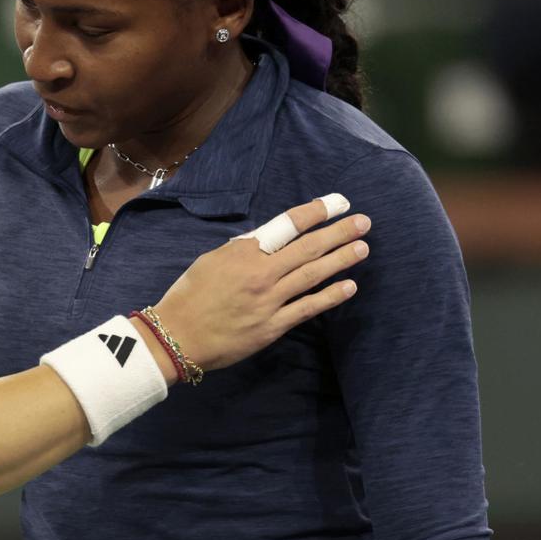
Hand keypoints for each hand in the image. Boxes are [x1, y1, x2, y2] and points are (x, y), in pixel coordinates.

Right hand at [150, 197, 369, 373]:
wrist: (176, 337)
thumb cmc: (189, 295)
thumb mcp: (211, 260)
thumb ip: (242, 248)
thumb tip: (268, 238)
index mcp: (244, 253)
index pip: (288, 224)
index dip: (316, 211)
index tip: (339, 202)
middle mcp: (261, 274)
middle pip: (308, 248)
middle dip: (339, 232)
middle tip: (364, 222)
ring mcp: (268, 302)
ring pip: (313, 275)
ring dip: (341, 260)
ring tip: (363, 248)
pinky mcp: (271, 327)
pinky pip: (307, 309)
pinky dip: (330, 297)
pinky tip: (349, 286)